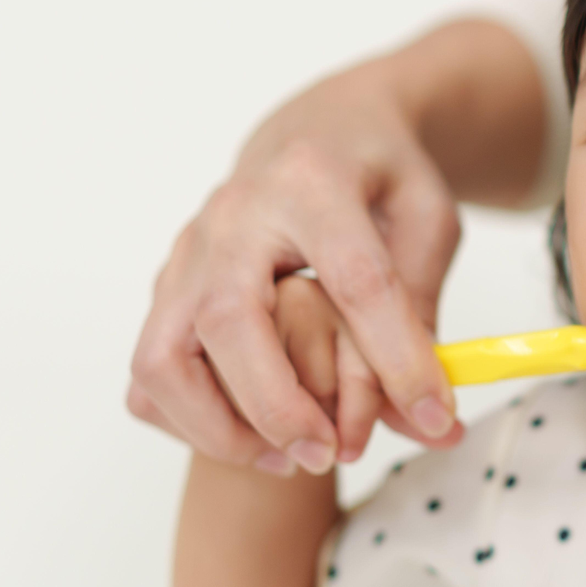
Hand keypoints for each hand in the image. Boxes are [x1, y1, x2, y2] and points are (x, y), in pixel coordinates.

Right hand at [127, 19, 546, 474]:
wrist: (316, 128)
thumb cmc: (379, 175)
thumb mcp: (428, 218)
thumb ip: (426, 309)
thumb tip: (430, 416)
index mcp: (314, 183)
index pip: (354, 279)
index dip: (397, 356)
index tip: (435, 413)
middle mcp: (235, 213)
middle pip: (229, 319)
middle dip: (277, 403)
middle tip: (329, 454)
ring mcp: (189, 249)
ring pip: (164, 354)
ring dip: (218, 424)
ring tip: (286, 458)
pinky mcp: (168, 282)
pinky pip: (150, 368)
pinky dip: (186, 418)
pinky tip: (248, 437)